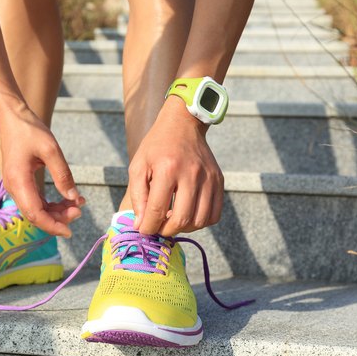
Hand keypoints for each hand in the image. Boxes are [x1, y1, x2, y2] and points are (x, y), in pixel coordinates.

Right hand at [0, 108, 83, 237]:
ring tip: (77, 203)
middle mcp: (14, 187)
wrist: (13, 119)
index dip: (52, 226)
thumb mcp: (51, 150)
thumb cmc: (30, 131)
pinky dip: (51, 204)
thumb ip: (63, 175)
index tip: (70, 231)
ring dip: (56, 211)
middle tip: (80, 208)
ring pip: (36, 209)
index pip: (35, 214)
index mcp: (18, 181)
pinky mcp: (20, 183)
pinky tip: (67, 199)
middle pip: (36, 215)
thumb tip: (74, 198)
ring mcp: (16, 186)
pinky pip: (35, 201)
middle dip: (59, 218)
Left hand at [129, 97, 224, 235]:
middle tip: (158, 227)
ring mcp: (208, 178)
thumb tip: (141, 225)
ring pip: (200, 220)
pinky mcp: (219, 180)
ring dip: (184, 228)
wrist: (183, 124)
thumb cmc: (156, 146)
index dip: (148, 226)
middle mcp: (191, 174)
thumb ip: (137, 196)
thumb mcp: (138, 166)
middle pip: (181, 219)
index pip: (158, 210)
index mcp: (168, 169)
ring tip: (173, 221)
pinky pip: (214, 214)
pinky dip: (201, 222)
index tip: (143, 230)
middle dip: (166, 231)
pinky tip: (189, 215)